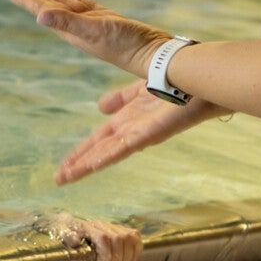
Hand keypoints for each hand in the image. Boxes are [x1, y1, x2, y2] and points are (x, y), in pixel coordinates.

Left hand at [10, 0, 172, 75]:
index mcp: (72, 31)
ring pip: (68, 6)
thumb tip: (39, 16)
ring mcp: (94, 24)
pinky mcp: (108, 20)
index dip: (31, 2)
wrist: (153, 54)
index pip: (47, 12)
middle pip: (53, 9)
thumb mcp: (93, 31)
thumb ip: (67, 22)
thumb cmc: (124, 45)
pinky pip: (86, 6)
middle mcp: (80, 28)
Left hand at [42, 213, 143, 260]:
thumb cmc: (66, 233)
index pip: (104, 238)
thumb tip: (76, 241)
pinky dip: (136, 250)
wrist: (68, 225)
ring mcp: (113, 226)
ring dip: (127, 259)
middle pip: (118, 240)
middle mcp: (103, 224)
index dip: (106, 256)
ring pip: (129, 239)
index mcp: (88, 226)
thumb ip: (68, 236)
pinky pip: (135, 237)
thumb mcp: (62, 234)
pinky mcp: (122, 230)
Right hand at [57, 83, 230, 183]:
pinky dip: (106, 156)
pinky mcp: (151, 133)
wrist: (200, 82)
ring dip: (86, 166)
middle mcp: (132, 131)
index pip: (99, 139)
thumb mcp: (140, 91)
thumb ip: (121, 99)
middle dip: (79, 164)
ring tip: (67, 177)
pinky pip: (125, 147)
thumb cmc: (176, 84)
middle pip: (100, 150)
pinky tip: (91, 165)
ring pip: (108, 154)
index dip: (81, 151)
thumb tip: (100, 106)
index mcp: (129, 121)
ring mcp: (141, 134)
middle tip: (59, 179)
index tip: (64, 164)